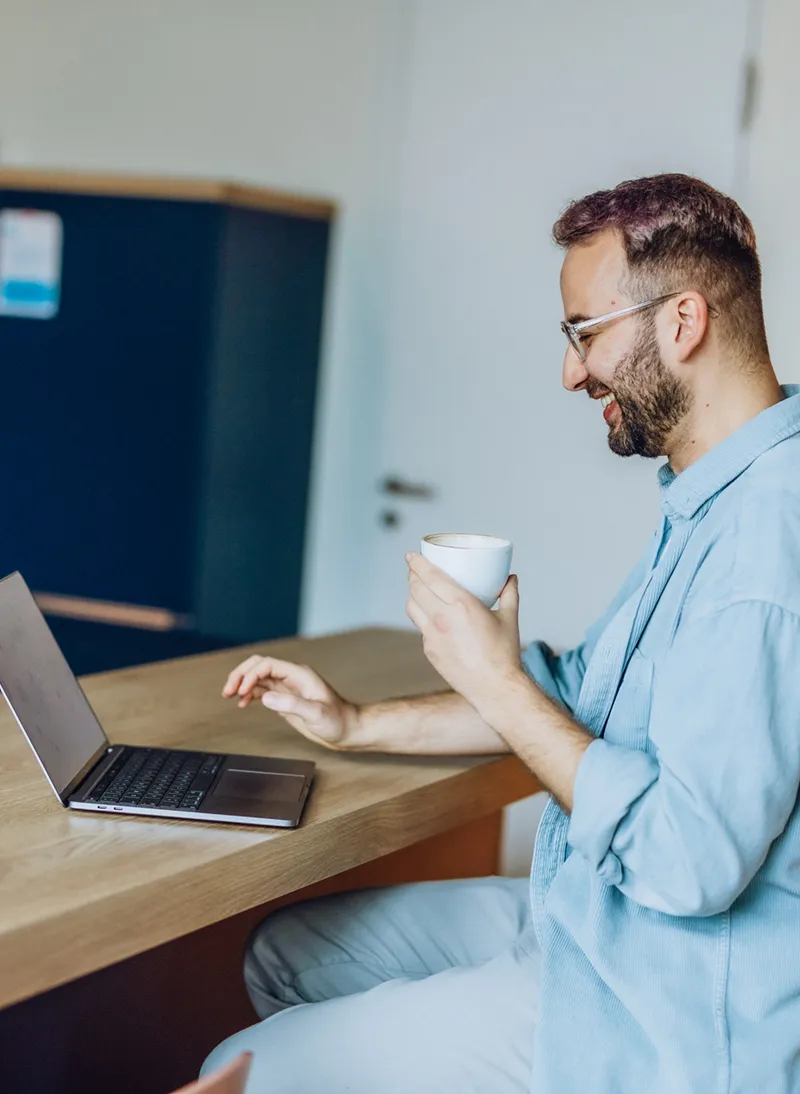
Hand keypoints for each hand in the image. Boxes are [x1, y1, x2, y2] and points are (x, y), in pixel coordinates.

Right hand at [222, 656, 358, 750]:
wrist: (347, 730)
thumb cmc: (337, 721)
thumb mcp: (315, 713)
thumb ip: (291, 704)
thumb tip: (267, 698)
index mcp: (299, 674)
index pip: (268, 664)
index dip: (251, 674)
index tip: (241, 690)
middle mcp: (292, 678)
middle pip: (259, 666)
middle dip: (241, 675)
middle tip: (227, 690)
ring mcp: (288, 687)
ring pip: (258, 677)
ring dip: (242, 683)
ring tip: (229, 695)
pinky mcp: (286, 699)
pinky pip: (263, 690)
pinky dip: (250, 694)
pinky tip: (243, 703)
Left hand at [405, 552, 523, 719]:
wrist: (494, 687)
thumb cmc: (504, 653)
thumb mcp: (509, 618)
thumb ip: (509, 594)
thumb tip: (511, 577)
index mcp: (461, 605)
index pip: (429, 577)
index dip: (416, 563)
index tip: (410, 554)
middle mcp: (442, 618)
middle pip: (415, 589)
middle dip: (412, 575)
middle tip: (415, 569)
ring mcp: (432, 636)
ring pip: (412, 607)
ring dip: (412, 594)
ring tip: (418, 589)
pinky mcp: (429, 650)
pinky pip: (421, 627)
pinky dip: (423, 616)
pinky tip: (429, 615)